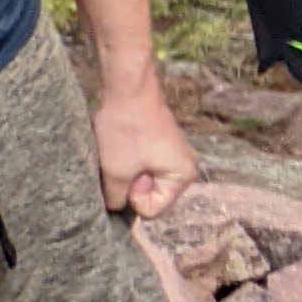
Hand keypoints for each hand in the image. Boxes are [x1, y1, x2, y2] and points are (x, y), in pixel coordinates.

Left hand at [92, 78, 196, 219]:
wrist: (127, 90)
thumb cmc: (126, 130)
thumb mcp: (115, 172)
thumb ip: (116, 199)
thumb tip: (115, 208)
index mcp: (184, 177)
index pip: (153, 211)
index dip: (133, 197)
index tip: (128, 172)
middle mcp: (186, 169)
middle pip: (152, 197)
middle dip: (132, 186)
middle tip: (124, 162)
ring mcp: (175, 156)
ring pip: (146, 182)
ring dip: (129, 173)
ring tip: (122, 153)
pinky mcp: (162, 147)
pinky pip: (145, 168)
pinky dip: (131, 163)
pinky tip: (124, 146)